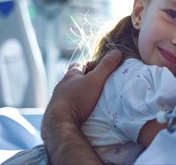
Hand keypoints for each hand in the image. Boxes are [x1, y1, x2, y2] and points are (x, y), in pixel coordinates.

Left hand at [41, 49, 121, 163]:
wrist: (60, 124)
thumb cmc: (78, 99)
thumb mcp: (95, 80)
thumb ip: (106, 66)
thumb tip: (116, 52)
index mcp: (70, 76)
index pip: (79, 64)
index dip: (90, 65)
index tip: (101, 69)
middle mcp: (62, 86)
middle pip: (75, 79)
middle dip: (86, 81)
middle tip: (99, 85)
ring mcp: (58, 100)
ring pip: (72, 93)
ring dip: (81, 95)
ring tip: (93, 100)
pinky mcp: (58, 113)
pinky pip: (69, 106)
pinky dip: (77, 107)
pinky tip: (84, 112)